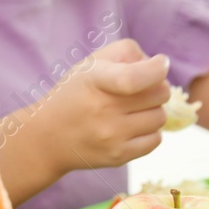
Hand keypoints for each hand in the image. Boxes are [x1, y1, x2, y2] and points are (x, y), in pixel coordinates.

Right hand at [17, 38, 171, 173]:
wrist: (47, 138)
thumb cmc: (75, 94)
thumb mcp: (90, 64)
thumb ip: (126, 53)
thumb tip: (160, 66)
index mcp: (93, 80)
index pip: (133, 78)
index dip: (156, 69)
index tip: (159, 64)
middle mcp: (101, 109)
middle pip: (159, 93)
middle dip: (154, 88)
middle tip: (137, 91)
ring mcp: (111, 136)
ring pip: (160, 117)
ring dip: (151, 111)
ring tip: (131, 110)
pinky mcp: (118, 156)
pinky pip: (156, 140)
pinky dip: (148, 131)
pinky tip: (131, 127)